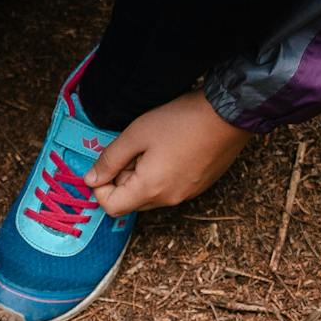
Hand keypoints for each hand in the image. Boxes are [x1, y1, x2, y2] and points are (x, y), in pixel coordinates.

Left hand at [82, 90, 253, 214]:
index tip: (107, 164)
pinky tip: (171, 150)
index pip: (111, 207)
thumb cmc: (181, 120)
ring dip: (142, 176)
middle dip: (123, 179)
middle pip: (131, 202)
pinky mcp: (200, 186)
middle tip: (133, 149)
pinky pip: (170, 189)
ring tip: (154, 147)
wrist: (230, 113)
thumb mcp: (136, 134)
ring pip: (151, 195)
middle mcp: (169, 200)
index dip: (101, 188)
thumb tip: (90, 180)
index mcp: (150, 189)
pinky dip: (161, 175)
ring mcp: (187, 195)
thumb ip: (109, 160)